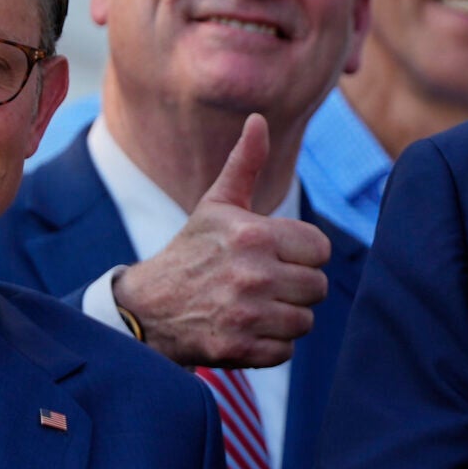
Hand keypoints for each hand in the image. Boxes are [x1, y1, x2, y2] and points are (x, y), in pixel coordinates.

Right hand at [112, 114, 330, 368]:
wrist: (146, 308)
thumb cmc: (191, 252)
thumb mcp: (217, 205)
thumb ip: (244, 163)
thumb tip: (259, 118)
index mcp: (254, 235)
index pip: (320, 249)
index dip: (302, 254)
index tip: (275, 255)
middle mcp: (253, 274)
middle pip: (318, 287)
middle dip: (295, 287)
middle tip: (263, 283)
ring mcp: (246, 314)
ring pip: (305, 320)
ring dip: (285, 317)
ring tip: (255, 306)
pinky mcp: (239, 349)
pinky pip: (286, 350)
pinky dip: (271, 344)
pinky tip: (246, 328)